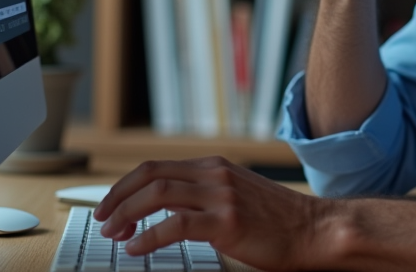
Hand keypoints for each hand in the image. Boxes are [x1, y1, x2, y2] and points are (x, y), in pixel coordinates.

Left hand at [94, 156, 324, 270]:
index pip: (155, 167)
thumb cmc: (277, 221)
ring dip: (126, 214)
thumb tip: (166, 209)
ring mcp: (220, 196)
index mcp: (213, 166)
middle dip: (117, 198)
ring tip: (113, 235)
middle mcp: (214, 174)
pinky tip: (136, 247)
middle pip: (149, 176)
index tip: (109, 206)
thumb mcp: (237, 194)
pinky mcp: (227, 221)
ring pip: (157, 194)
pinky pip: (176, 225)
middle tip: (102, 221)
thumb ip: (205, 193)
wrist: (314, 230)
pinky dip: (149, 236)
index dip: (125, 186)